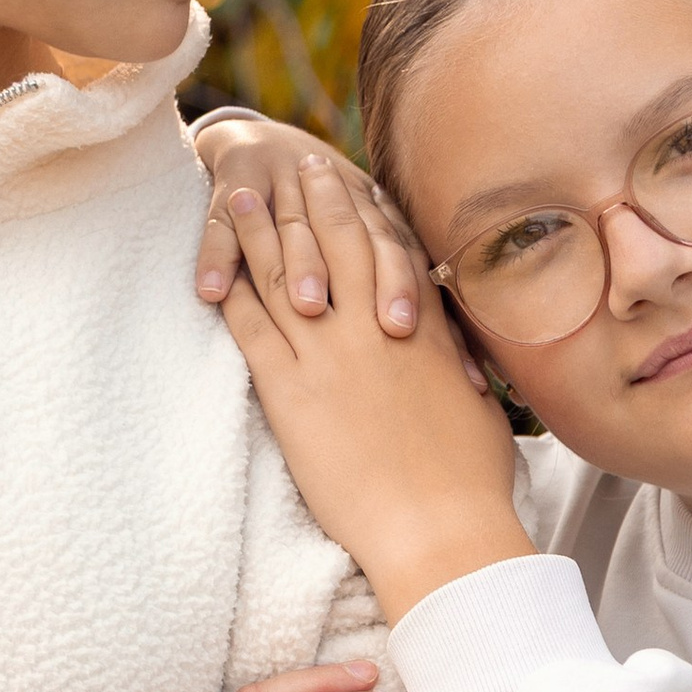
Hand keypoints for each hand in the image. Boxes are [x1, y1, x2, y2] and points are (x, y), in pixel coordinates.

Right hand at [191, 110, 428, 337]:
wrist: (277, 149)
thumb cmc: (342, 225)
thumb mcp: (381, 246)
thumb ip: (420, 302)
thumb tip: (474, 374)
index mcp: (374, 213)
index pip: (398, 251)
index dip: (411, 288)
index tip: (421, 333)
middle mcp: (335, 195)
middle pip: (355, 238)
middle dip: (374, 279)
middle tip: (387, 325)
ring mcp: (284, 189)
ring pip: (293, 230)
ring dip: (300, 266)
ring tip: (306, 307)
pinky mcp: (234, 187)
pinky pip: (221, 226)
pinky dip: (215, 256)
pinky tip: (210, 292)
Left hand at [215, 157, 528, 622]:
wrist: (440, 527)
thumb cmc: (473, 482)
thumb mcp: (479, 411)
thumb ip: (460, 376)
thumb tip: (465, 371)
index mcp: (424, 329)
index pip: (387, 252)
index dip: (362, 211)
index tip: (347, 183)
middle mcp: (374, 327)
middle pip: (336, 245)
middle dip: (314, 200)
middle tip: (298, 163)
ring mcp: (329, 356)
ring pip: (284, 275)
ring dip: (259, 232)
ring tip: (241, 195)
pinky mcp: (291, 394)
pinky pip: (251, 330)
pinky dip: (230, 294)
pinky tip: (212, 273)